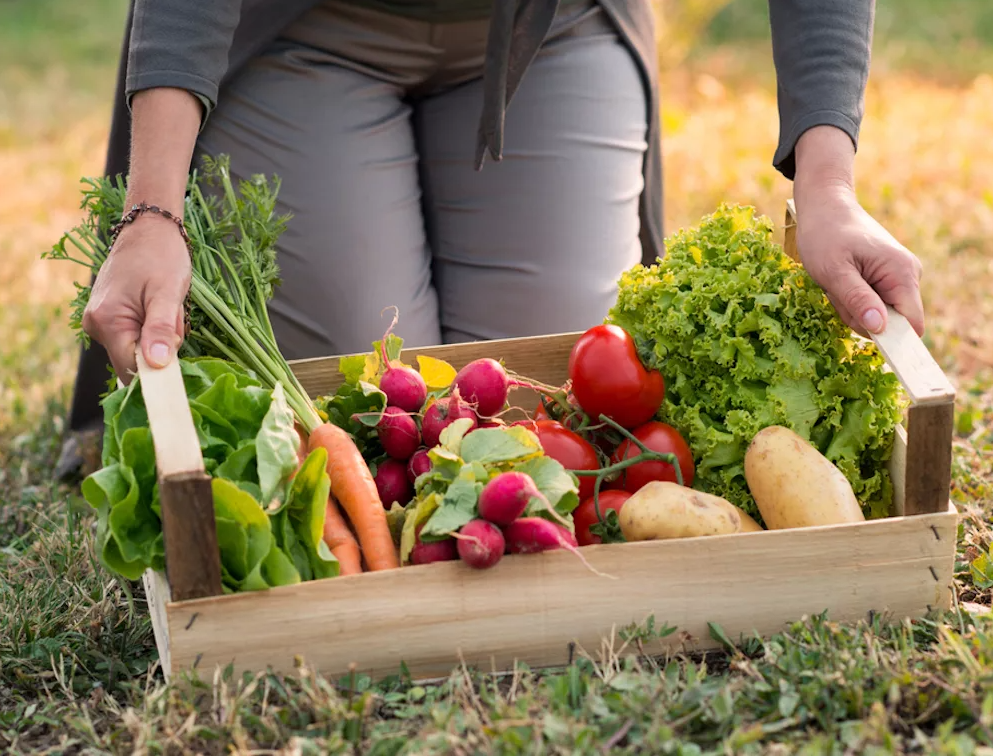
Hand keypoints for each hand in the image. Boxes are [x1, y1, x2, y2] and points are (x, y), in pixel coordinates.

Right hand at [82, 216, 191, 381]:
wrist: (149, 229)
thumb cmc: (161, 255)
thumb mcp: (168, 292)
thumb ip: (161, 329)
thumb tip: (156, 365)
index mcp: (106, 321)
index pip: (131, 369)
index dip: (157, 369)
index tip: (177, 348)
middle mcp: (96, 325)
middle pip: (136, 360)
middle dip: (161, 345)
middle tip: (171, 313)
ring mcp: (100, 322)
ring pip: (139, 348)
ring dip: (160, 334)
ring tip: (166, 304)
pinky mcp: (109, 317)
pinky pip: (136, 335)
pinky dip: (153, 326)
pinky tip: (158, 305)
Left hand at [793, 126, 924, 338]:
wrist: (825, 206)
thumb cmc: (825, 235)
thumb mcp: (833, 271)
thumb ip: (857, 299)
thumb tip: (880, 328)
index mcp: (902, 273)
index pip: (912, 325)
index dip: (892, 340)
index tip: (864, 337)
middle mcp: (909, 276)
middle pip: (890, 323)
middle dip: (859, 317)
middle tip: (836, 291)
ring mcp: (899, 277)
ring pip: (878, 315)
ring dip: (852, 308)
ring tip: (838, 281)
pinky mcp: (887, 279)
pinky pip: (871, 304)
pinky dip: (852, 299)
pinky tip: (842, 281)